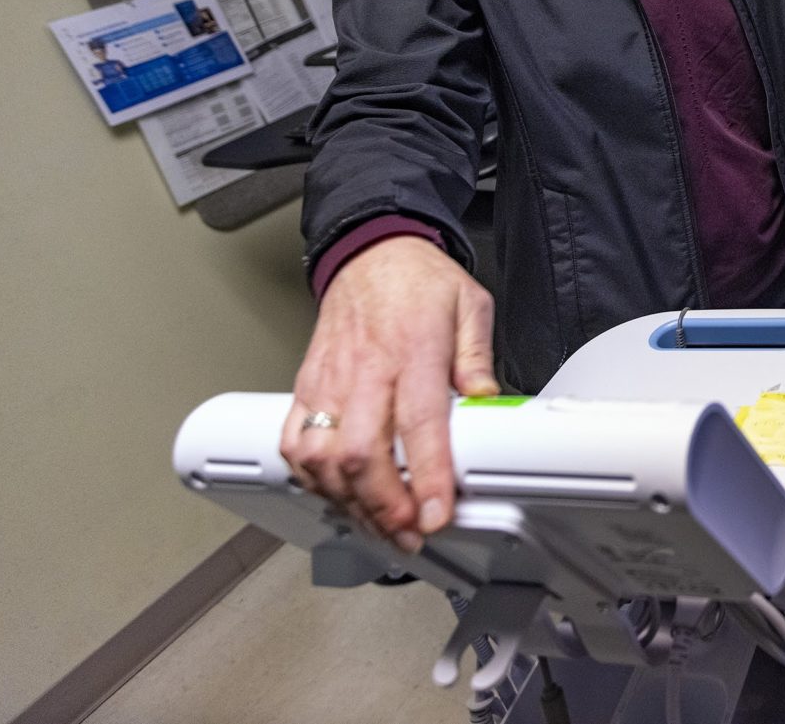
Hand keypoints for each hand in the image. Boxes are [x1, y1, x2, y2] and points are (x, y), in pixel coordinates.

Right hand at [280, 236, 498, 551]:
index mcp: (413, 350)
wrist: (369, 251)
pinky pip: (294, 443)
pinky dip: (311, 479)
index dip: (428, 476)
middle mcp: (365, 371)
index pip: (419, 425)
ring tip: (380, 527)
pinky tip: (338, 496)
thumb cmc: (418, 281)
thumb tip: (489, 402)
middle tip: (411, 534)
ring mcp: (329, 382)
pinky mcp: (306, 387)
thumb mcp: (470, 306)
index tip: (437, 514)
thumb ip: (479, 359)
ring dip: (349, 503)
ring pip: (322, 459)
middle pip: (361, 454)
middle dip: (385, 507)